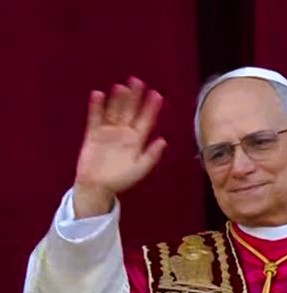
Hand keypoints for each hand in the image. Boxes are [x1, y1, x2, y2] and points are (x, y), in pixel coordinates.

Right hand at [74, 77, 166, 216]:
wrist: (97, 187)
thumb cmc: (120, 180)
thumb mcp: (139, 169)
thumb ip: (151, 156)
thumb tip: (163, 140)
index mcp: (136, 141)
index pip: (146, 121)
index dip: (151, 108)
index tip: (157, 95)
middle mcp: (123, 133)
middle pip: (130, 111)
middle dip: (134, 97)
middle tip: (138, 81)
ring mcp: (108, 131)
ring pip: (114, 111)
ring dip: (117, 99)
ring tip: (122, 87)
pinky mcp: (93, 134)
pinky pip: (95, 118)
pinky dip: (96, 107)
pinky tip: (98, 95)